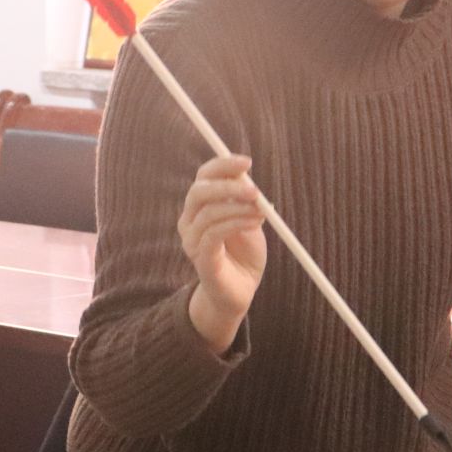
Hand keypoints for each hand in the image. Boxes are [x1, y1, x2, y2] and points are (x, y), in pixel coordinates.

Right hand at [180, 154, 266, 353]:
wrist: (241, 290)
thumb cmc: (244, 253)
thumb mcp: (249, 218)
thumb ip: (244, 198)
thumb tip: (245, 173)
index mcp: (200, 207)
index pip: (203, 177)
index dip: (222, 165)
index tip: (247, 161)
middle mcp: (190, 221)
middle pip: (199, 191)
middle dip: (227, 185)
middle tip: (255, 190)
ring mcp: (192, 241)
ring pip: (208, 213)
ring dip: (238, 208)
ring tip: (261, 212)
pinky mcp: (200, 258)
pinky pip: (213, 234)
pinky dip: (236, 223)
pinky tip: (253, 222)